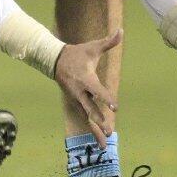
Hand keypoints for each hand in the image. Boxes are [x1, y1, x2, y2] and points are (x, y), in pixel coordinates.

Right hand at [54, 29, 120, 147]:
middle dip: (99, 120)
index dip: (106, 98)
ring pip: (87, 118)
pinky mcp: (76, 104)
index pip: (98, 90)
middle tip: (109, 131)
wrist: (55, 61)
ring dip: (95, 130)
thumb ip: (108, 42)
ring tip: (105, 145)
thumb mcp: (92, 47)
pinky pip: (85, 119)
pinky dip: (92, 130)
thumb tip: (121, 31)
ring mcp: (77, 100)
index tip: (115, 107)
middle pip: (90, 108)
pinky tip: (100, 142)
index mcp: (86, 79)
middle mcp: (80, 92)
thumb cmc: (78, 54)